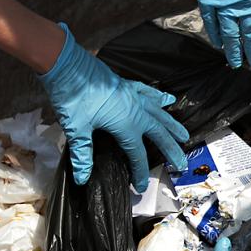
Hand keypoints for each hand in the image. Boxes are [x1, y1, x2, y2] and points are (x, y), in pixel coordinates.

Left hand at [39, 23, 188, 191]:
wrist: (66, 64)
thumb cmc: (72, 96)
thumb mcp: (76, 128)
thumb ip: (83, 155)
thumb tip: (82, 178)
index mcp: (126, 124)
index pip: (137, 154)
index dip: (140, 172)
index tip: (141, 187)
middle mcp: (136, 111)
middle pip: (159, 134)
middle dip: (171, 150)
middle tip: (181, 163)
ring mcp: (134, 96)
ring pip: (160, 113)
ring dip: (172, 125)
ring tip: (184, 135)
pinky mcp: (127, 85)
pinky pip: (149, 93)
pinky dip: (159, 97)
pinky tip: (168, 99)